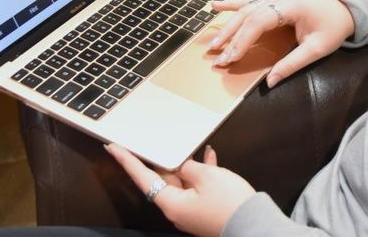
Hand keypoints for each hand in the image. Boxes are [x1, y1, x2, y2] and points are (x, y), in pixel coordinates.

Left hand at [105, 143, 254, 236]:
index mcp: (171, 203)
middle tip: (152, 141)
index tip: (112, 148)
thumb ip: (188, 167)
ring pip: (182, 182)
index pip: (142, 178)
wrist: (254, 225)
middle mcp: (177, 210)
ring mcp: (191, 211)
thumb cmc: (229, 203)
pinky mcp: (204, 210)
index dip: (127, 161)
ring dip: (185, 164)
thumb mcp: (206, 177)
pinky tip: (210, 157)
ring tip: (189, 146)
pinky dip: (201, 172)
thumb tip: (181, 165)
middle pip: (163, 180)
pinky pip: (197, 188)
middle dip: (163, 160)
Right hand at [210, 0, 354, 86]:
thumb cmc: (333, 27)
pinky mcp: (274, 0)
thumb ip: (292, 64)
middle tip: (217, 56)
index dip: (242, 40)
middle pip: (247, 16)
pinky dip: (232, 4)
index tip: (231, 57)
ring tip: (213, 42)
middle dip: (230, 37)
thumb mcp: (317, 49)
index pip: (258, 22)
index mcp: (290, 6)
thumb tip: (270, 82)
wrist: (346, 9)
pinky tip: (215, 6)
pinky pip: (249, 2)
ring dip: (228, 26)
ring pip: (245, 10)